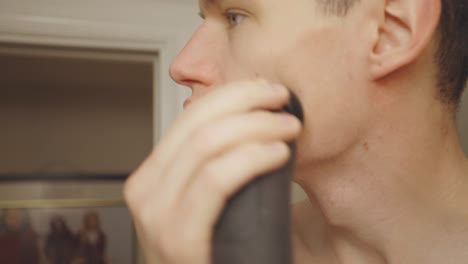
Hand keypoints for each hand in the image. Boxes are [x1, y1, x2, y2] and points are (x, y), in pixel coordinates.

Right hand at [124, 80, 301, 263]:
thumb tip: (249, 119)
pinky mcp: (178, 240)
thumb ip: (216, 165)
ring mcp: (156, 217)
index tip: (269, 90)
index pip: (190, 116)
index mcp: (154, 177)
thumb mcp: (211, 200)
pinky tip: (279, 154)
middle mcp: (145, 191)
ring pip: (206, 144)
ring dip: (256, 127)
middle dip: (246, 102)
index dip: (233, 93)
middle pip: (198, 122)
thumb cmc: (222, 253)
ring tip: (290, 127)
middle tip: (283, 101)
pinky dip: (250, 159)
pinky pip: (215, 181)